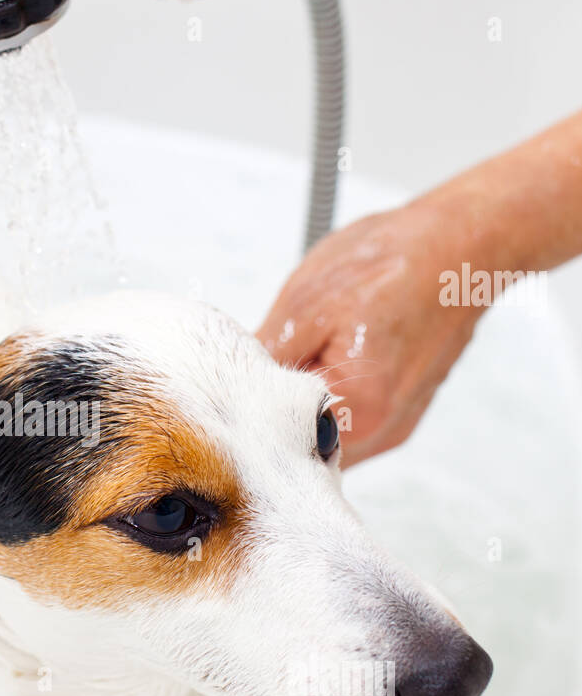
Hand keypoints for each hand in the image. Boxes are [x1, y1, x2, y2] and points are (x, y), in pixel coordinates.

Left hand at [257, 204, 484, 465]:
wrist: (463, 245)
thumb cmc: (393, 264)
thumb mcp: (305, 303)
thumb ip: (265, 358)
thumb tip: (233, 386)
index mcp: (358, 407)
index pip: (278, 441)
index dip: (253, 412)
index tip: (240, 384)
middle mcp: (383, 430)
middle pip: (304, 450)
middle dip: (277, 415)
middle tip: (269, 366)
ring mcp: (396, 427)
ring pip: (326, 439)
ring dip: (304, 409)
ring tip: (307, 355)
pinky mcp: (403, 415)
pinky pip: (351, 425)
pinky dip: (332, 401)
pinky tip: (331, 360)